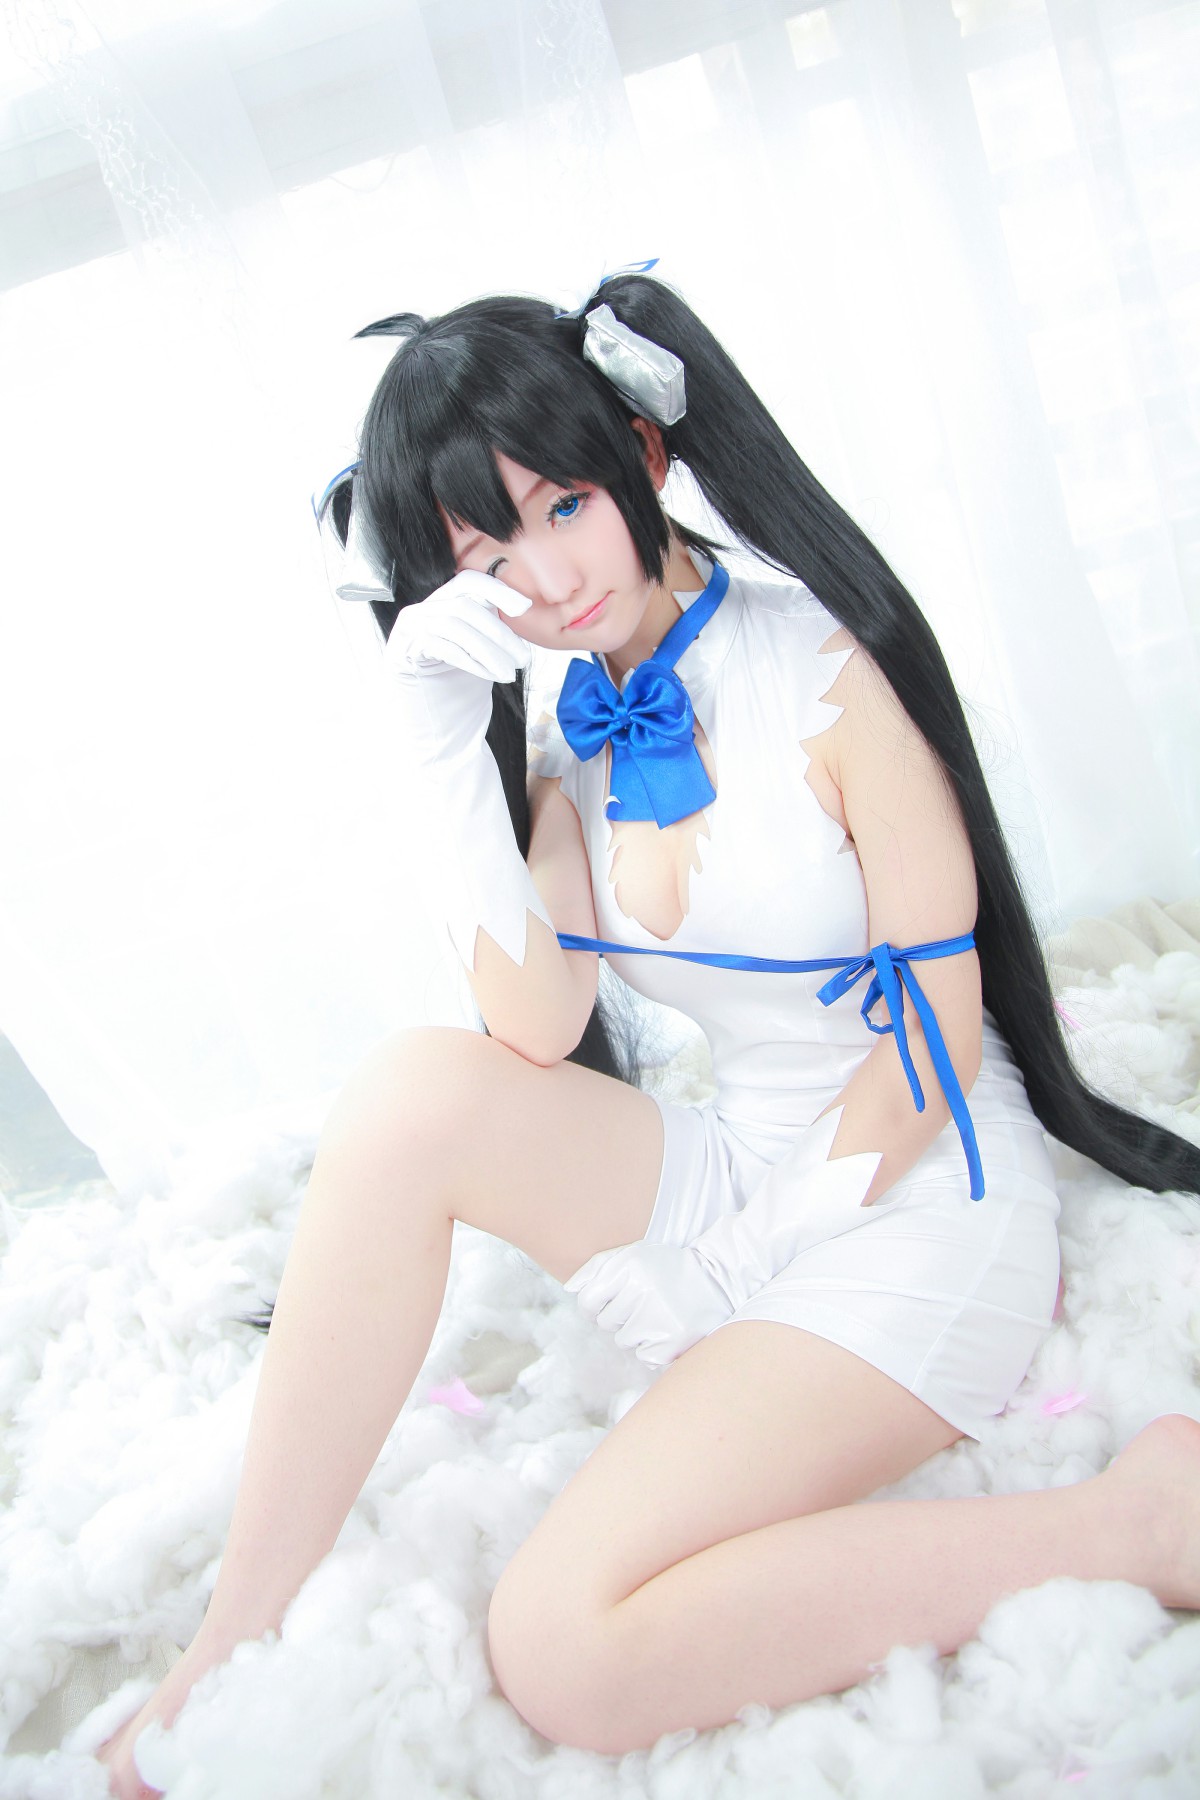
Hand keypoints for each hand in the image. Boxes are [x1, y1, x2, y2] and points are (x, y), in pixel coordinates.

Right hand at [384, 569, 533, 684]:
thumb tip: (521, 609)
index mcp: (439, 607)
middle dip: (499, 632)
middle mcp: (419, 613)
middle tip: (523, 659)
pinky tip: (489, 675)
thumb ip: (489, 628)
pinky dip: (470, 661)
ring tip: (509, 674)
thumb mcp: (480, 653)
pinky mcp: (400, 653)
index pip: (467, 582)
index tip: (524, 608)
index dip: (497, 589)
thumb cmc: (458, 693)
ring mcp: (406, 631)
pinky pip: (441, 647)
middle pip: (464, 605)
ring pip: (454, 626)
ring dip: (488, 651)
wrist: (436, 733)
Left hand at [563, 1240, 735, 1369]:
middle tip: (647, 1301)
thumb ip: (597, 1267)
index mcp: (629, 1267)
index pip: (587, 1301)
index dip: (595, 1304)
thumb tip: (570, 1289)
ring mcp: (658, 1319)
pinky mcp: (672, 1343)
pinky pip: (644, 1355)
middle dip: (620, 1316)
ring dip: (637, 1331)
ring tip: (661, 1312)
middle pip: (605, 1323)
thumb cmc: (667, 1269)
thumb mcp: (634, 1255)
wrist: (720, 1280)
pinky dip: (654, 1347)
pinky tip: (671, 1327)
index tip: (611, 1300)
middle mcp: (642, 1291)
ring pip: (624, 1341)